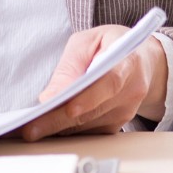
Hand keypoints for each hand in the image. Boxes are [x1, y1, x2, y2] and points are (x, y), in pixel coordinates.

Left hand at [15, 25, 166, 141]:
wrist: (141, 58)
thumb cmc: (110, 44)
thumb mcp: (87, 41)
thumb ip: (70, 66)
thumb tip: (51, 96)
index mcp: (128, 61)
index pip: (110, 83)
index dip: (89, 98)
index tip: (67, 108)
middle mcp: (132, 90)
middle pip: (93, 110)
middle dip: (59, 120)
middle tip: (32, 129)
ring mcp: (127, 110)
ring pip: (89, 125)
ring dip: (59, 128)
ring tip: (32, 129)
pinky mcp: (119, 123)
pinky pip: (90, 131)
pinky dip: (68, 131)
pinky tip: (48, 128)